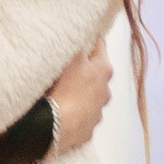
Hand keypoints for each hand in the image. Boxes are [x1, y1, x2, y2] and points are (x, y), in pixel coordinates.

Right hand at [46, 33, 113, 152]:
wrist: (58, 126)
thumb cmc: (65, 87)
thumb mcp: (71, 57)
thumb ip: (78, 43)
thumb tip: (83, 33)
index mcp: (104, 70)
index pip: (100, 46)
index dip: (91, 39)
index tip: (84, 35)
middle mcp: (106, 92)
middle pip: (97, 75)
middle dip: (86, 70)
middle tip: (69, 66)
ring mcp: (97, 113)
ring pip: (91, 98)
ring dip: (81, 94)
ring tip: (63, 92)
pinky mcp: (87, 131)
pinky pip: (81, 118)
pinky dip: (74, 114)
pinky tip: (62, 112)